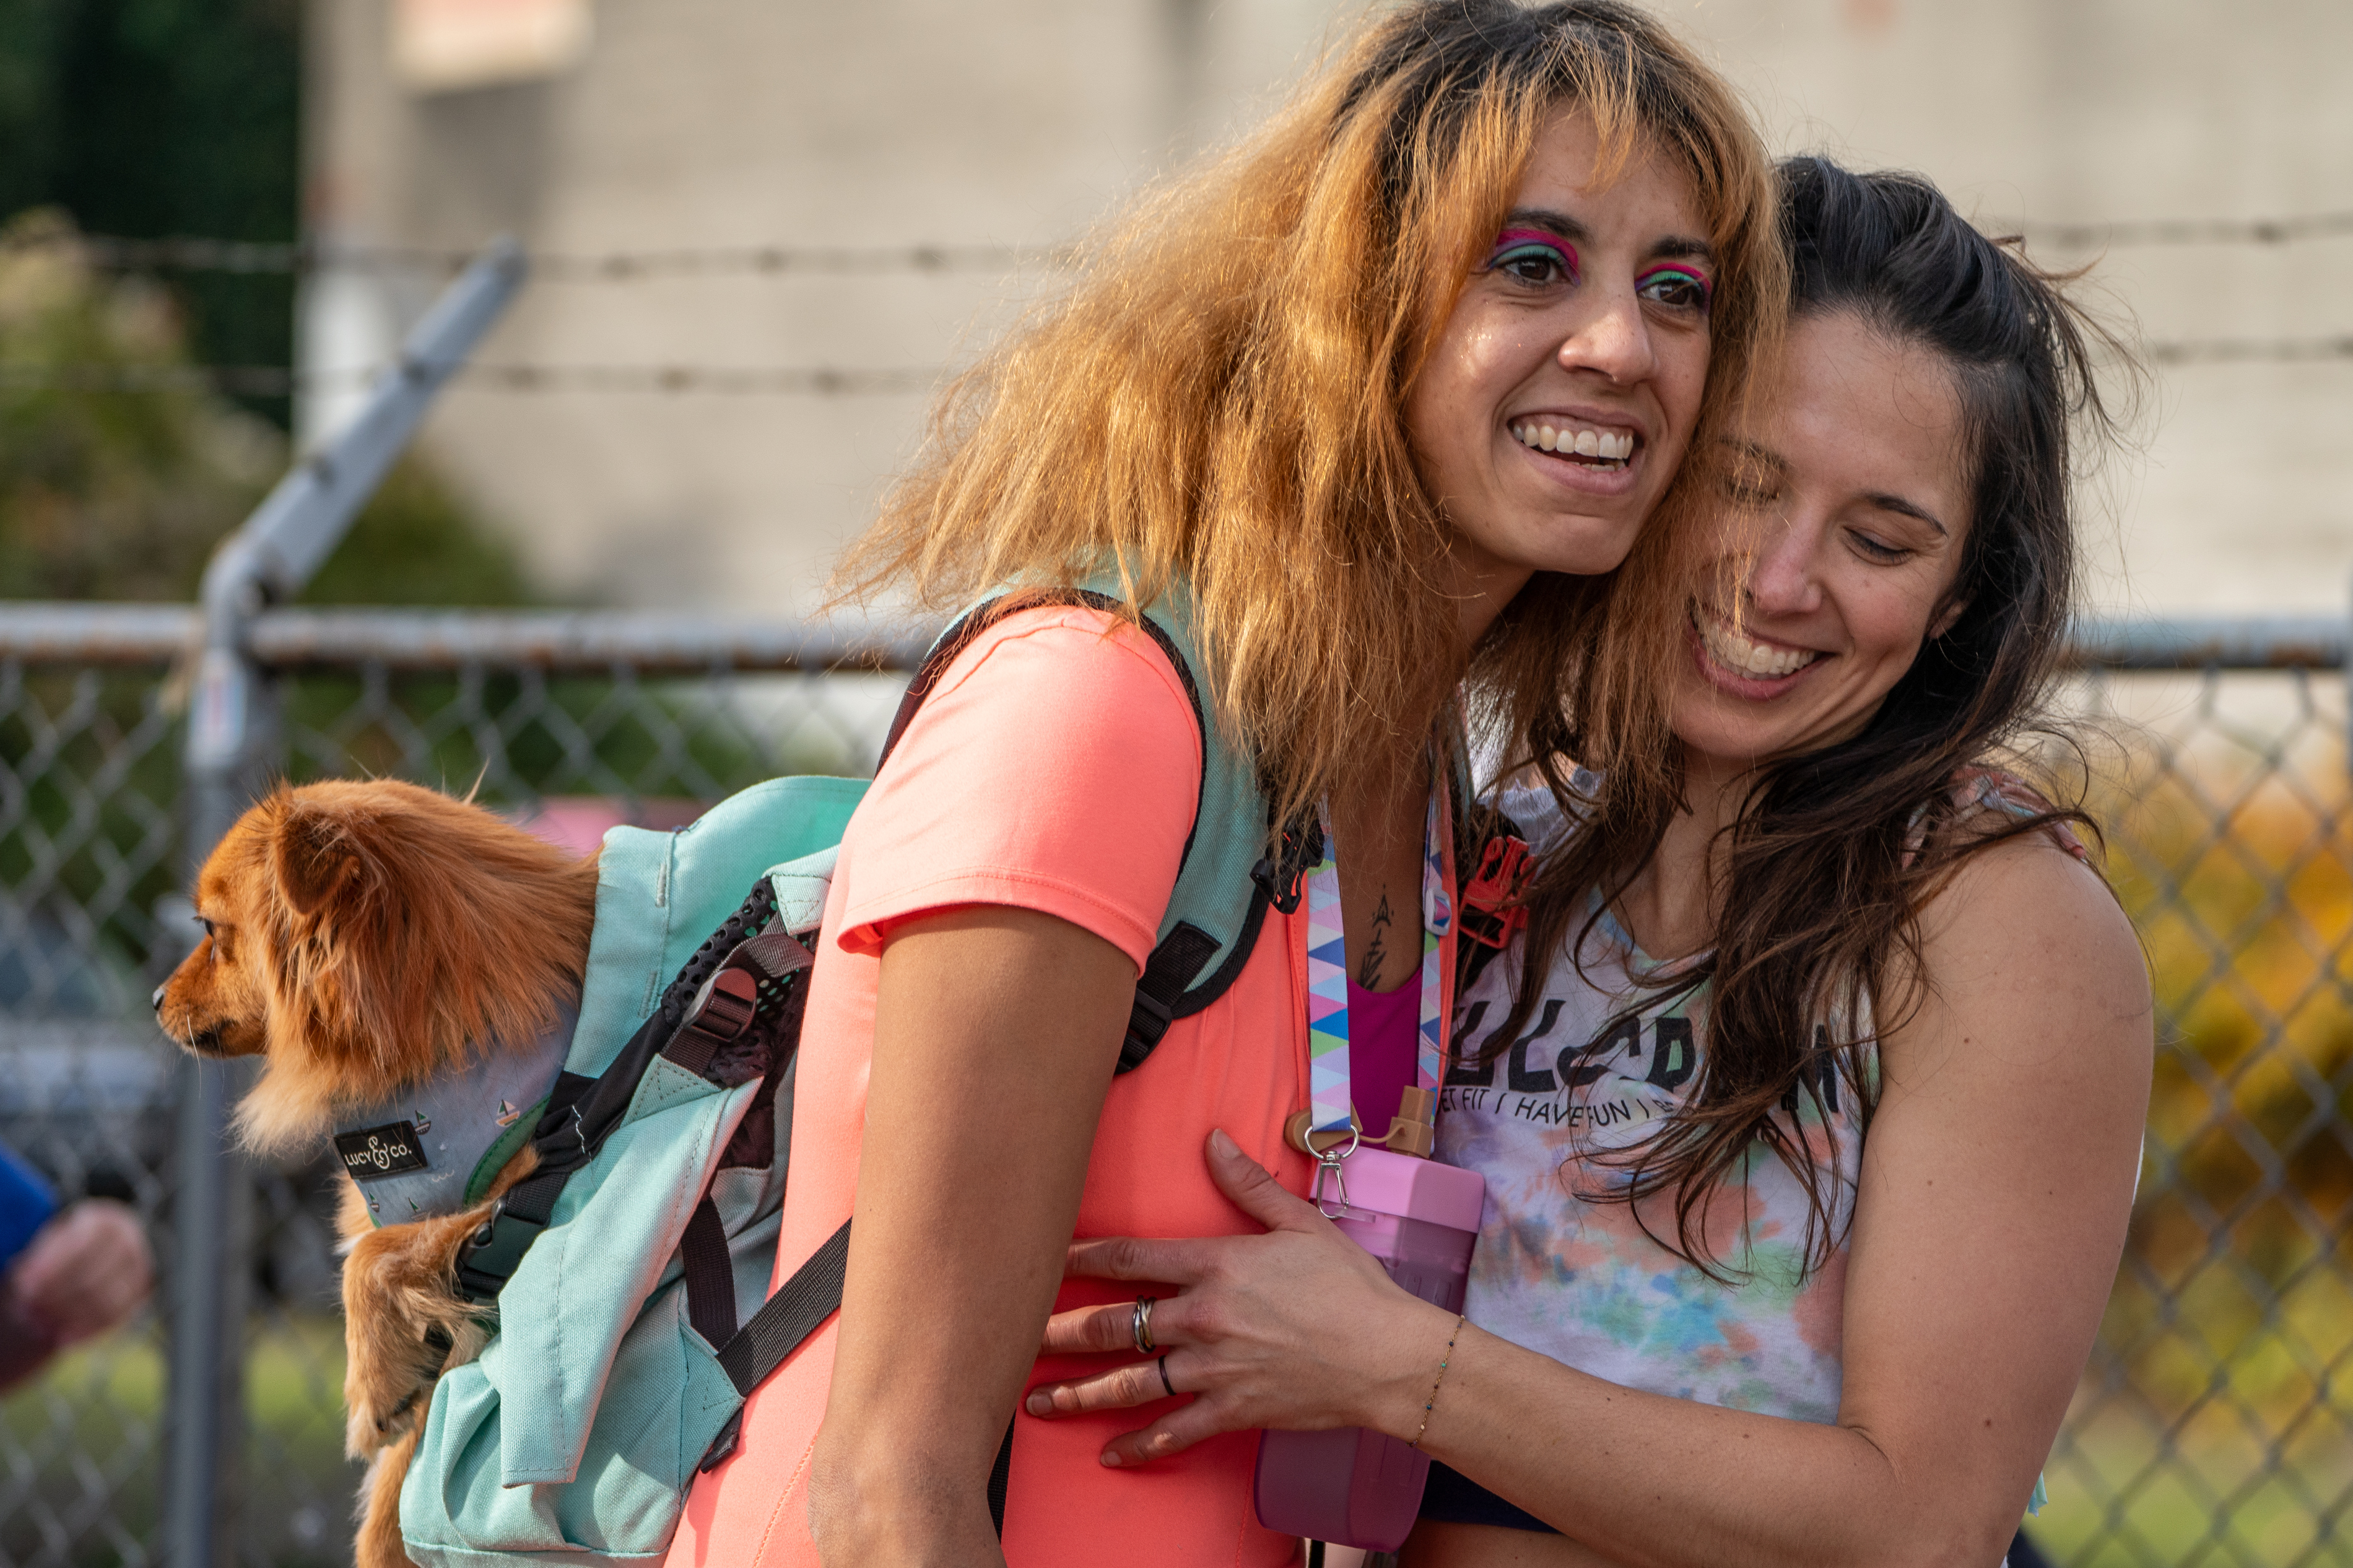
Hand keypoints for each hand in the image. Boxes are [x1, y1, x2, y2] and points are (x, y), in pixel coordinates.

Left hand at [9, 1200, 152, 1347]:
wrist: (89, 1263)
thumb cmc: (59, 1253)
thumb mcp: (45, 1246)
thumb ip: (34, 1256)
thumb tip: (21, 1273)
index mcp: (104, 1221)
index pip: (81, 1243)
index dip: (51, 1266)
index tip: (23, 1285)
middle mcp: (128, 1243)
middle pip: (93, 1275)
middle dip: (55, 1297)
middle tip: (25, 1311)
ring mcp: (138, 1272)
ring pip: (105, 1301)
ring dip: (68, 1316)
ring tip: (37, 1324)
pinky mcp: (138, 1298)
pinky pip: (114, 1320)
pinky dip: (85, 1330)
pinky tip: (60, 1338)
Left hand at [1024, 1128, 1455, 1467]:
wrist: (1389, 1357)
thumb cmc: (1351, 1286)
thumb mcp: (1301, 1223)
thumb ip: (1248, 1184)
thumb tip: (1212, 1139)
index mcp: (1217, 1265)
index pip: (1131, 1255)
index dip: (1081, 1255)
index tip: (1044, 1257)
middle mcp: (1204, 1317)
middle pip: (1114, 1323)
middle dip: (1059, 1331)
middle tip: (1017, 1336)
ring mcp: (1214, 1369)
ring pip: (1129, 1382)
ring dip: (1079, 1392)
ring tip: (1038, 1400)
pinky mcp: (1232, 1410)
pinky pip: (1173, 1431)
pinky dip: (1140, 1445)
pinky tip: (1110, 1452)